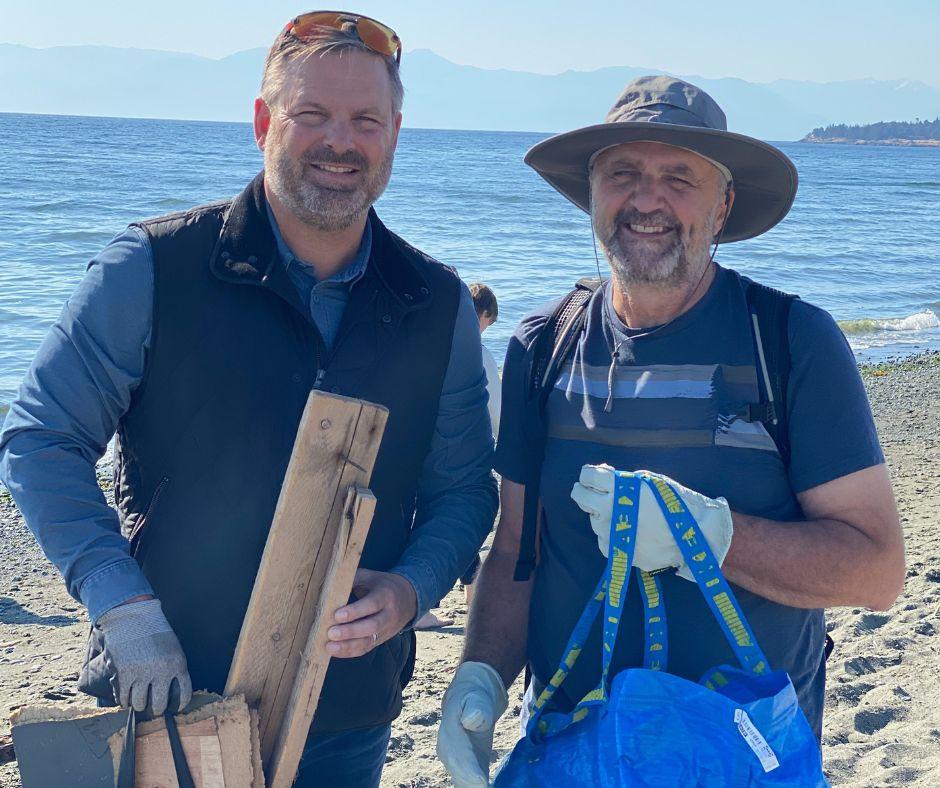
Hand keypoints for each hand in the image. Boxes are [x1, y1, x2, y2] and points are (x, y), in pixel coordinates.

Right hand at [96, 598, 191, 715]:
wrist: (133, 618)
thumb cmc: (155, 632)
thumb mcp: (173, 648)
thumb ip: (174, 668)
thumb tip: (172, 692)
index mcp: (178, 664)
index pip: (184, 694)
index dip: (180, 705)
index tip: (175, 708)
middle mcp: (161, 671)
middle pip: (159, 704)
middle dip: (156, 709)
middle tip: (153, 707)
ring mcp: (142, 674)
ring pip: (139, 704)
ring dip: (139, 704)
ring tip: (139, 701)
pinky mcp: (124, 674)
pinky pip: (124, 698)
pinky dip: (124, 701)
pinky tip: (126, 698)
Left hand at [327, 569, 416, 657]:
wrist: (408, 598)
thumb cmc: (381, 585)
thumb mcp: (370, 576)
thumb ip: (353, 579)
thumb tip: (331, 586)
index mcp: (386, 595)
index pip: (372, 604)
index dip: (355, 611)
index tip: (337, 615)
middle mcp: (389, 614)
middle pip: (371, 626)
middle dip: (350, 631)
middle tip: (331, 633)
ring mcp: (386, 630)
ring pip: (369, 641)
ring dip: (348, 646)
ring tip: (330, 646)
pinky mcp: (381, 640)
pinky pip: (366, 648)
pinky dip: (350, 652)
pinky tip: (335, 651)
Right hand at [437, 661, 508, 787]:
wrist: (468, 703)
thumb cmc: (475, 699)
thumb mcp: (477, 698)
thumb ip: (476, 708)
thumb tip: (471, 720)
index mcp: (449, 731)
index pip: (458, 754)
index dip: (468, 769)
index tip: (481, 781)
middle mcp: (447, 750)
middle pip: (458, 772)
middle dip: (471, 784)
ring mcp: (454, 761)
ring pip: (461, 781)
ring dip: (471, 787)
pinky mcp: (464, 770)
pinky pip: (467, 783)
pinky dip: (475, 787)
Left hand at [571, 465, 732, 580]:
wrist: (693, 536)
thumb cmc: (674, 503)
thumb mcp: (649, 481)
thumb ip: (623, 478)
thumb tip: (601, 474)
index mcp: (619, 487)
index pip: (587, 475)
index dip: (589, 474)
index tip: (594, 476)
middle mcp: (609, 509)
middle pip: (579, 496)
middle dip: (584, 491)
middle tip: (594, 492)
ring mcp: (610, 531)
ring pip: (594, 519)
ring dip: (604, 514)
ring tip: (629, 516)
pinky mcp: (614, 550)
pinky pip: (604, 538)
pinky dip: (612, 534)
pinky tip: (630, 532)